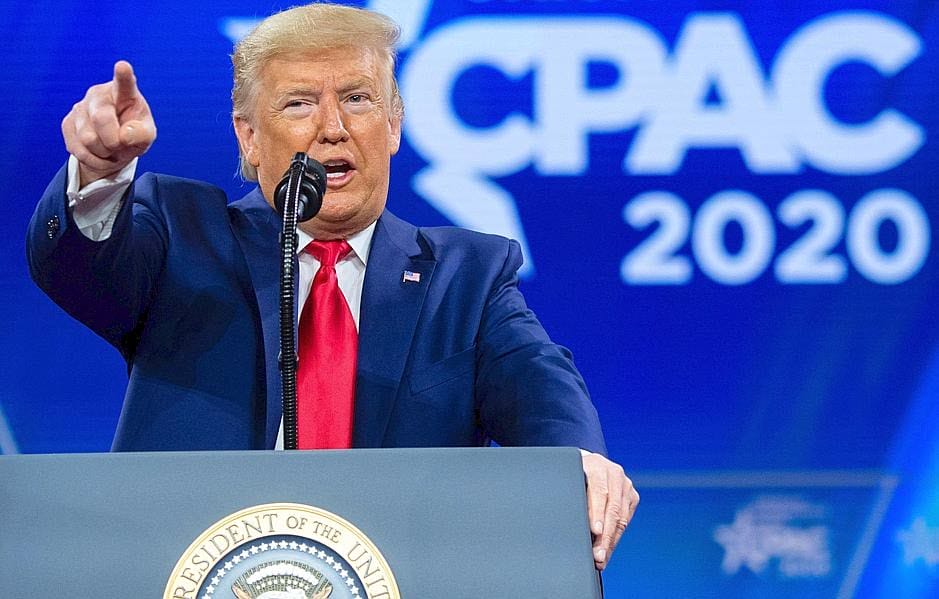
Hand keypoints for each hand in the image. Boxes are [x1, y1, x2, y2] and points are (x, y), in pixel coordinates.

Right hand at [62, 60, 155, 185]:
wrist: (113, 148)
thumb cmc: (133, 134)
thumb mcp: (146, 136)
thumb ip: (142, 134)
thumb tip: (124, 135)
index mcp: (124, 93)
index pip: (124, 83)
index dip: (123, 75)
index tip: (123, 66)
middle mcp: (98, 94)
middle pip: (101, 119)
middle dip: (113, 141)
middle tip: (120, 145)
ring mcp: (80, 107)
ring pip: (88, 139)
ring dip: (103, 152)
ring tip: (110, 148)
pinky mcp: (67, 123)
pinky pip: (78, 149)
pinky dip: (93, 159)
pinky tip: (98, 152)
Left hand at [582, 451, 638, 570]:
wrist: (589, 465)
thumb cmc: (574, 475)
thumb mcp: (570, 480)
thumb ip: (573, 496)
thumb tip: (572, 524)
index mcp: (597, 466)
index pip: (600, 491)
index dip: (597, 513)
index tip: (595, 531)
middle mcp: (614, 473)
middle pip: (613, 508)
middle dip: (605, 534)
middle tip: (598, 554)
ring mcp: (625, 484)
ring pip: (621, 517)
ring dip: (611, 540)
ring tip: (602, 557)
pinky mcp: (632, 495)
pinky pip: (626, 519)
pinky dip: (616, 536)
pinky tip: (608, 548)